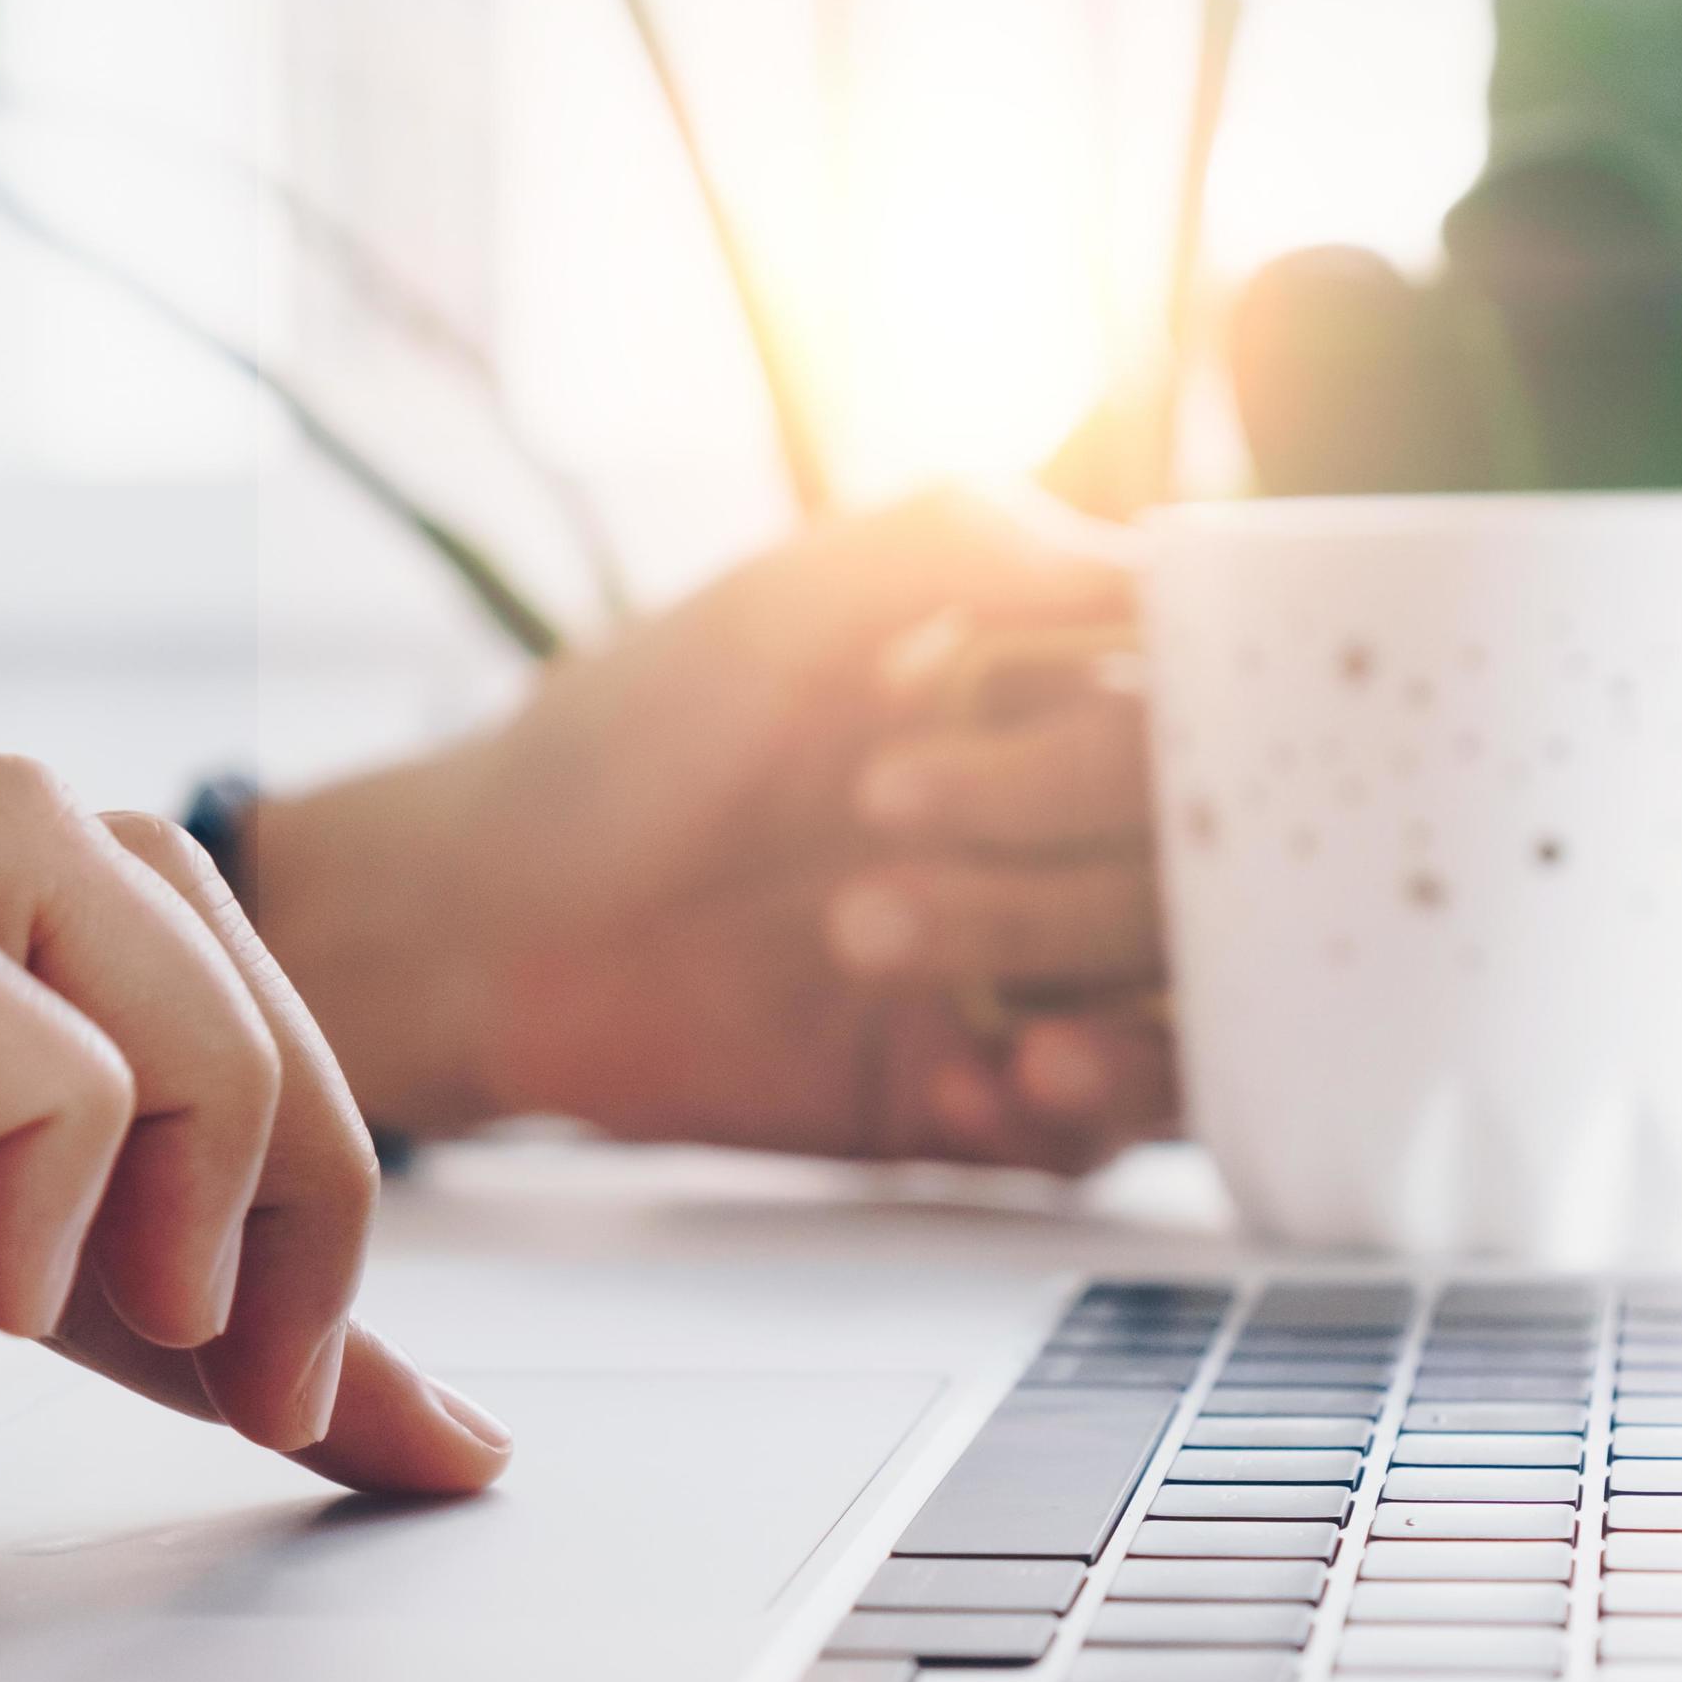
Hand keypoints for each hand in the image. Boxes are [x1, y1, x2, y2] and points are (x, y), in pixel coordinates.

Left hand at [259, 492, 1179, 1171]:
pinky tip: (974, 1085)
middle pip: (1189, 870)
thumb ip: (960, 544)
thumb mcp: (782, 602)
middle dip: (1063, 847)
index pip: (1197, 723)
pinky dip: (1060, 1115)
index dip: (1152, 728)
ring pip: (1172, 1011)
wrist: (483, 928)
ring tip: (942, 984)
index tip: (1075, 719)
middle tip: (879, 809)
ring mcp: (1024, 982)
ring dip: (1101, 1004)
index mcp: (1040, 708)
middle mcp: (1054, 846)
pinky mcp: (970, 1105)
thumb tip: (1151, 568)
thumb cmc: (620, 742)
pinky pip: (1089, 1138)